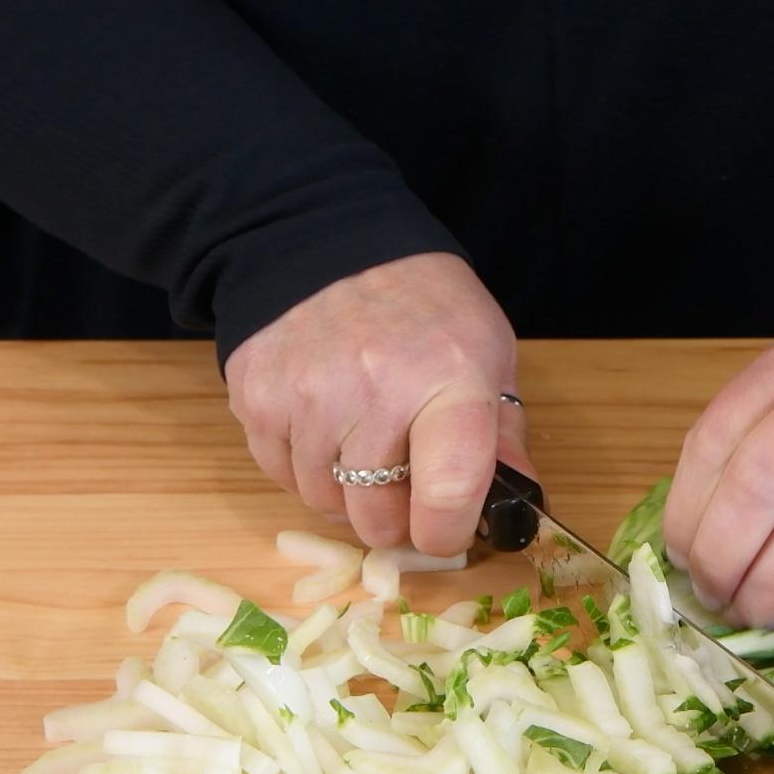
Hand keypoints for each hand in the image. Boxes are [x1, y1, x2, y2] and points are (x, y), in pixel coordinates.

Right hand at [224, 252, 532, 554]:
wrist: (329, 241)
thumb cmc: (424, 306)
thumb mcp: (488, 353)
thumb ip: (503, 436)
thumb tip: (516, 510)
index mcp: (449, 379)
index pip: (447, 493)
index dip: (445, 532)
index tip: (444, 532)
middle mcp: (375, 389)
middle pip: (375, 514)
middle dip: (393, 519)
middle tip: (402, 491)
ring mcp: (308, 394)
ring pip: (323, 501)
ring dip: (344, 495)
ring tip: (362, 448)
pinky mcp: (257, 396)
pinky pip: (279, 472)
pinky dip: (303, 467)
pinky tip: (323, 429)